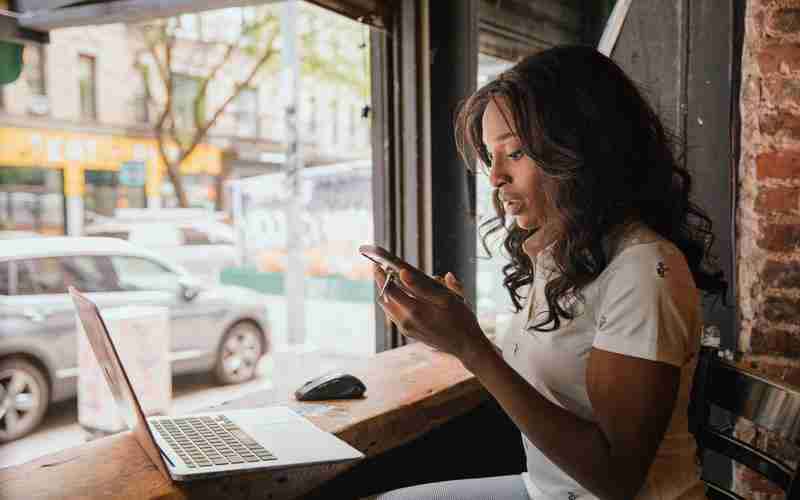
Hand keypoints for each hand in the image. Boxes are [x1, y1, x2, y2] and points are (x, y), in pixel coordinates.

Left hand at [372, 263, 489, 363]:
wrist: (466, 346)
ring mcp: (406, 329)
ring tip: (392, 280)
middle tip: (383, 269)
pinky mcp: (409, 332)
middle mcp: (406, 321)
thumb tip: (403, 272)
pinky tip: (403, 295)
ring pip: (388, 307)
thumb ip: (423, 286)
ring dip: (388, 293)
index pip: (389, 289)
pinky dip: (395, 302)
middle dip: (382, 282)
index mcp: (415, 311)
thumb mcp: (446, 298)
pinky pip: (394, 315)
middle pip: (384, 298)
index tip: (377, 263)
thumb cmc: (460, 319)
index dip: (381, 275)